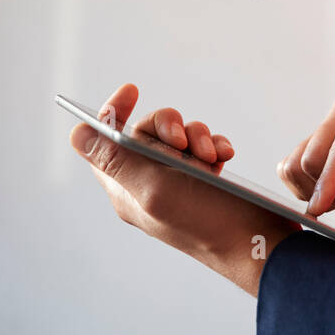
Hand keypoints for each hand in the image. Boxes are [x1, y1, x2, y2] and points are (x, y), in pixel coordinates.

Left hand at [69, 83, 301, 295]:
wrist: (258, 243)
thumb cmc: (206, 222)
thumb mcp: (154, 188)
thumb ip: (116, 159)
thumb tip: (76, 134)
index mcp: (127, 189)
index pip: (106, 141)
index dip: (114, 113)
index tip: (132, 91)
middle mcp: (149, 183)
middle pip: (146, 132)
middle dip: (170, 128)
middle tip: (184, 144)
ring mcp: (179, 182)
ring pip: (179, 137)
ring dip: (198, 137)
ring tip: (212, 157)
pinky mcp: (205, 179)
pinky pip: (205, 147)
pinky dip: (216, 146)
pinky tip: (225, 157)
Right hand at [279, 87, 334, 216]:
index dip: (329, 180)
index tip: (319, 209)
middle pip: (313, 156)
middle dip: (333, 189)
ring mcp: (329, 123)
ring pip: (298, 164)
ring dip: (319, 190)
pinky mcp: (317, 140)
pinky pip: (291, 167)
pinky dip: (305, 187)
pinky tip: (332, 192)